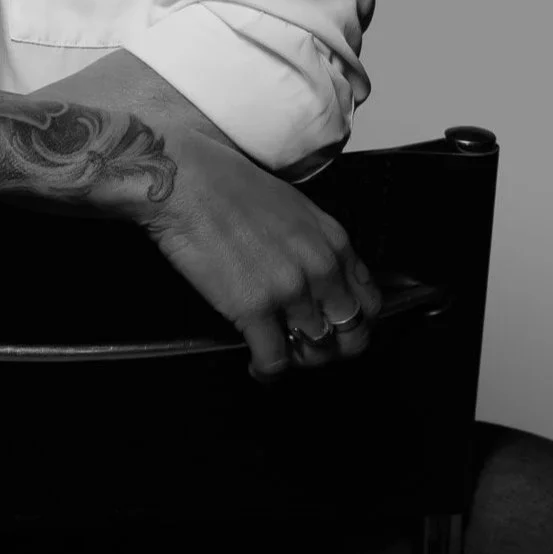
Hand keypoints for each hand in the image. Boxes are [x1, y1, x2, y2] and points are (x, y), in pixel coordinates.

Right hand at [140, 129, 384, 381]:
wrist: (182, 182)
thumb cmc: (226, 183)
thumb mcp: (290, 205)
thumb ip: (313, 243)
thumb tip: (315, 276)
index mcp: (333, 240)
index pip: (370, 301)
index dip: (354, 322)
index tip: (335, 327)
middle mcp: (320, 267)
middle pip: (352, 333)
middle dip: (334, 349)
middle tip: (308, 349)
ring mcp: (289, 290)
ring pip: (316, 352)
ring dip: (298, 359)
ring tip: (280, 355)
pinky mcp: (253, 309)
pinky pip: (274, 360)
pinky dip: (267, 371)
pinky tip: (257, 367)